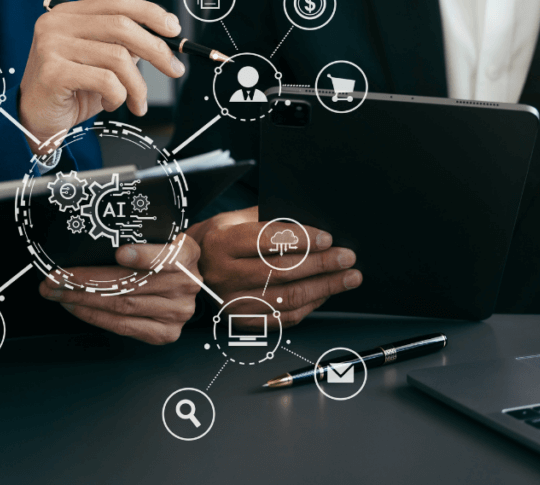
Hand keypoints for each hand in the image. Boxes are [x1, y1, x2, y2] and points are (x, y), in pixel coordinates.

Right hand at [18, 0, 186, 152]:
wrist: (37, 122)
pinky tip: (111, 104)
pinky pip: (106, 81)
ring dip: (138, 86)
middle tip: (174, 69)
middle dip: (157, 50)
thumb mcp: (101, 64)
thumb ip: (124, 48)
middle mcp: (57, 24)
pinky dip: (119, 97)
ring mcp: (52, 46)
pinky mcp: (53, 72)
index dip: (150, 13)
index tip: (174, 29)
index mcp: (69, 15)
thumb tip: (162, 42)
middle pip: (122, 26)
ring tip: (136, 102)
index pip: (117, 2)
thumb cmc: (71, 92)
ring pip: (119, 58)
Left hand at [38, 235, 200, 344]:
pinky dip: (94, 316)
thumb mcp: (160, 237)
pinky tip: (75, 306)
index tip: (119, 253)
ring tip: (58, 292)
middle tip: (57, 277)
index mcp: (187, 254)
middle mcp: (187, 285)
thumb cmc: (163, 255)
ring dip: (83, 300)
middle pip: (131, 284)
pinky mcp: (165, 333)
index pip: (166, 257)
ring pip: (122, 306)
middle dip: (86, 281)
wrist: (184, 277)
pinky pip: (123, 326)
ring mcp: (177, 312)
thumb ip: (138, 237)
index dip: (142, 256)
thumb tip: (93, 240)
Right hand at [187, 207, 361, 327]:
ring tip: (348, 278)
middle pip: (281, 272)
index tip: (328, 238)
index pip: (267, 240)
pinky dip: (309, 306)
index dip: (302, 239)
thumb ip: (271, 217)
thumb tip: (314, 220)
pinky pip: (282, 318)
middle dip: (321, 264)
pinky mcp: (240, 322)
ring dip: (324, 288)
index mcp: (222, 243)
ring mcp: (231, 302)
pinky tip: (325, 294)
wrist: (191, 268)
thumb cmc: (221, 238)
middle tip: (347, 257)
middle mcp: (223, 275)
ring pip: (286, 298)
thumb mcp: (238, 217)